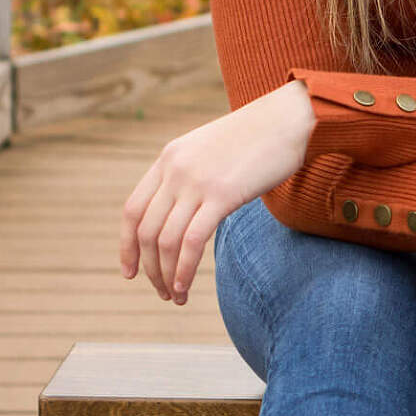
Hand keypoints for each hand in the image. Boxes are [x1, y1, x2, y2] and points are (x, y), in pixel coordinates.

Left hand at [119, 81, 313, 304]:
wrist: (288, 119)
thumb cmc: (257, 138)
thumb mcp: (210, 151)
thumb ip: (191, 176)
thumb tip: (186, 210)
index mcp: (168, 159)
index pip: (132, 210)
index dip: (126, 246)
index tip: (130, 272)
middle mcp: (175, 170)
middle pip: (146, 231)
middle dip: (149, 268)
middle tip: (160, 291)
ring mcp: (196, 182)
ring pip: (165, 240)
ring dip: (165, 275)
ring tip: (175, 296)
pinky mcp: (222, 195)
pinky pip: (191, 241)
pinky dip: (183, 270)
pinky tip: (185, 287)